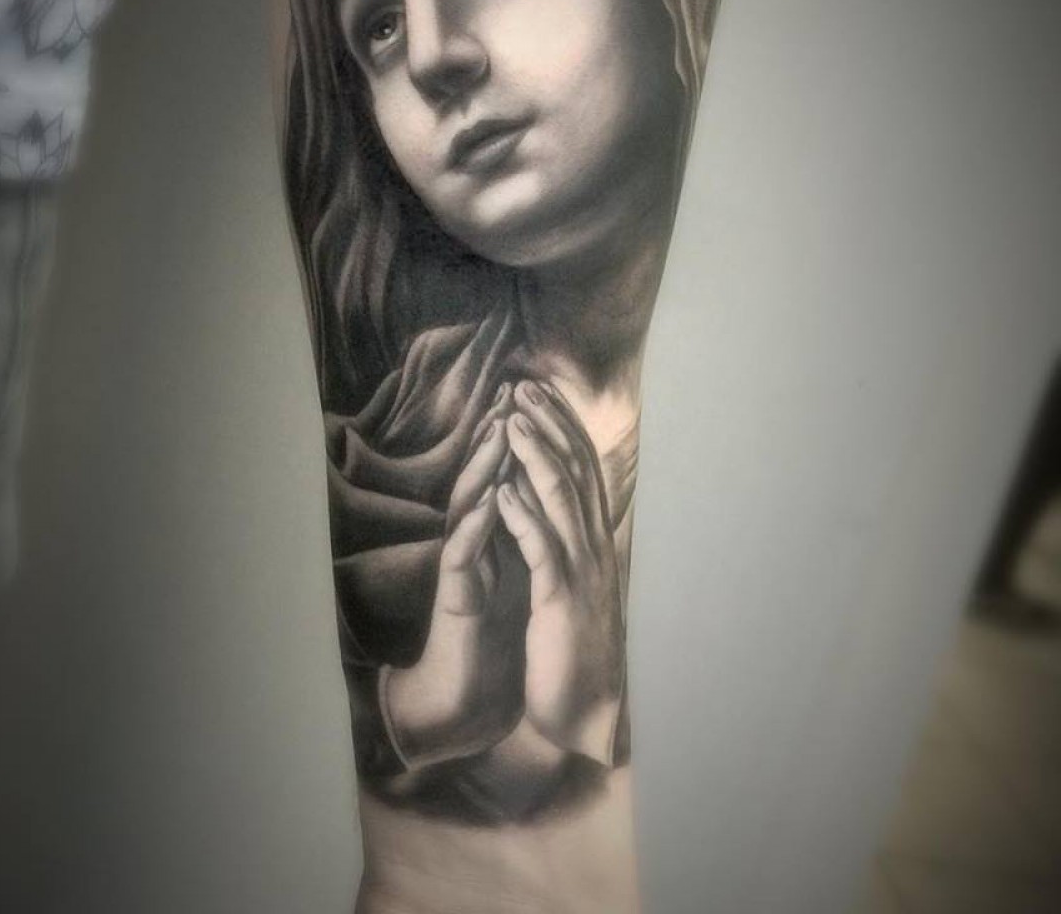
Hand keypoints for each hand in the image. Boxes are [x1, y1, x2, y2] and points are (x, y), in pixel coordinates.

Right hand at [385, 398, 527, 766]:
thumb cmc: (498, 630)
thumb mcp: (521, 570)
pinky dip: (477, 525)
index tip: (539, 397)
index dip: (523, 439)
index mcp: (496, 536)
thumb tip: (549, 493)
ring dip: (484, 468)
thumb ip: (527, 532)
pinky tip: (489, 499)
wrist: (471, 693)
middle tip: (512, 391)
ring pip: (468, 506)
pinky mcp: (456, 597)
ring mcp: (463, 567)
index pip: (508, 476)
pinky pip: (463, 554)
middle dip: (498, 434)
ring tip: (498, 429)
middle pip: (485, 478)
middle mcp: (475, 543)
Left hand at [498, 380, 624, 764]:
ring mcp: (583, 574)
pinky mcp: (561, 603)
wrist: (588, 713)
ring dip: (535, 458)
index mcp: (597, 543)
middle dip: (549, 426)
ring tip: (512, 421)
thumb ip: (570, 543)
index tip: (539, 393)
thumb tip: (560, 502)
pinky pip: (542, 551)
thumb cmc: (577, 648)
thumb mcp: (576, 584)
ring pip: (561, 502)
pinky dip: (524, 517)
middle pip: (576, 473)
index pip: (583, 471)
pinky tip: (504, 490)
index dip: (562, 428)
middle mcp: (596, 549)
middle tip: (523, 386)